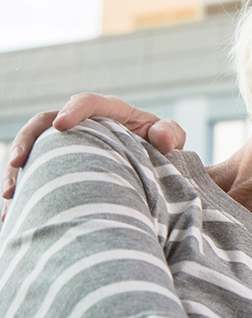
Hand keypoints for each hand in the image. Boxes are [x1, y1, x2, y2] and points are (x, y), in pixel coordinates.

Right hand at [1, 93, 185, 219]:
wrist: (154, 165)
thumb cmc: (161, 146)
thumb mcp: (170, 136)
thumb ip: (170, 133)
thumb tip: (163, 139)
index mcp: (111, 112)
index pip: (88, 102)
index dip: (74, 110)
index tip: (62, 125)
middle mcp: (83, 124)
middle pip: (45, 123)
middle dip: (28, 142)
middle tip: (17, 165)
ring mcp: (68, 145)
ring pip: (34, 152)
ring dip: (18, 172)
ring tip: (10, 197)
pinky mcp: (60, 167)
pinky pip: (36, 177)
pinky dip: (25, 194)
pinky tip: (15, 216)